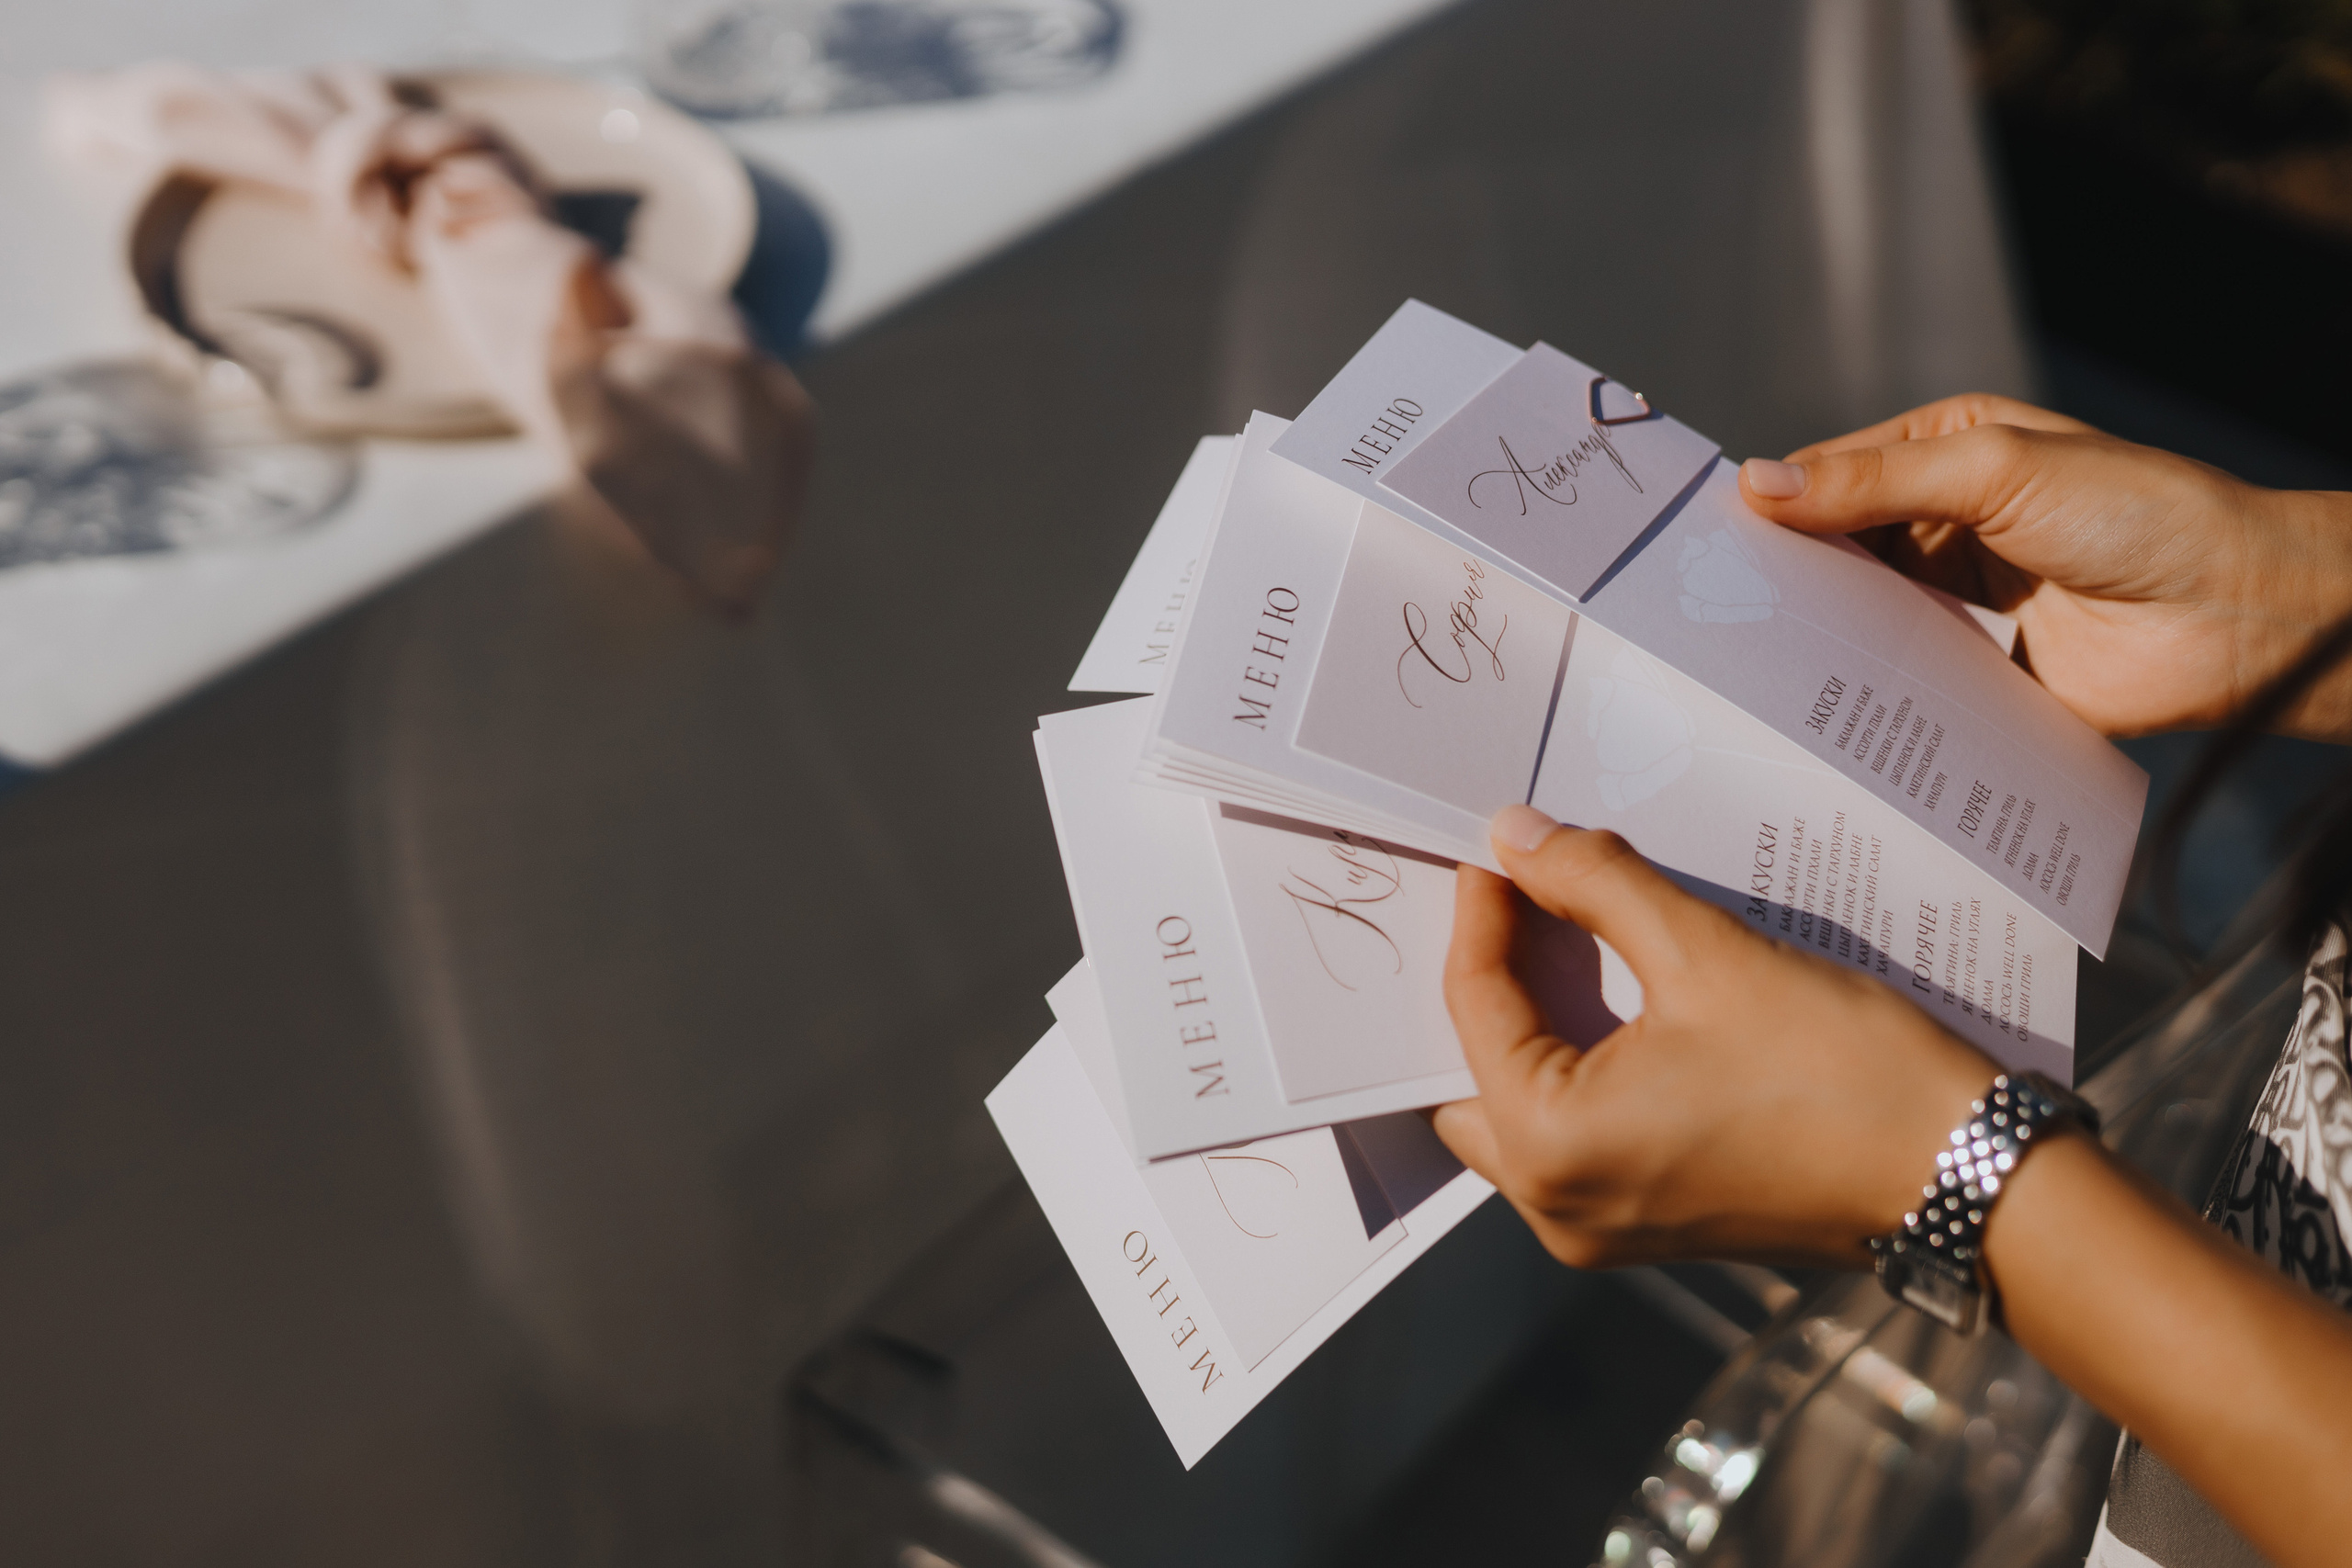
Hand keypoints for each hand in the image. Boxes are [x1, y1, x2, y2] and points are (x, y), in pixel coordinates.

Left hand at [1433, 806, 1995, 1268]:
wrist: (1960, 1176)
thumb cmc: (1844, 1077)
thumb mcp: (1707, 954)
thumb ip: (1595, 886)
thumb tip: (1521, 837)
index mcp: (1551, 1150)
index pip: (1473, 1009)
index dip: (1481, 914)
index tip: (1498, 849)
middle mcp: (1557, 1207)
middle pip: (1467, 1071)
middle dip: (1485, 976)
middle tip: (1507, 888)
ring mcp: (1600, 1225)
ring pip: (1516, 1103)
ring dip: (1527, 1016)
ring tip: (1548, 922)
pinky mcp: (1648, 1218)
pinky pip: (1570, 1130)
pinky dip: (1572, 1057)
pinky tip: (1599, 984)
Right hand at [1736, 393, 2351, 738]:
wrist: (2238, 618)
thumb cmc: (2137, 513)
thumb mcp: (1995, 469)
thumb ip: (1875, 481)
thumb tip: (1756, 485)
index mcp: (1946, 451)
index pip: (1829, 475)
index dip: (1767, 506)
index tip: (1700, 543)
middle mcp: (1945, 526)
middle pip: (1833, 553)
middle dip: (1780, 579)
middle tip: (1706, 612)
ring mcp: (1957, 603)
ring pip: (1859, 621)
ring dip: (1815, 640)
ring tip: (1742, 663)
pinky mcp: (1975, 675)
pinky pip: (1901, 685)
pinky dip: (1862, 695)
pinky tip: (1813, 708)